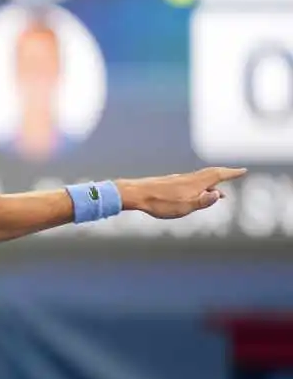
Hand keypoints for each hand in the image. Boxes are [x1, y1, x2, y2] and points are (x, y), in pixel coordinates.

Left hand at [118, 167, 247, 219]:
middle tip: (235, 174)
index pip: (217, 175)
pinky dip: (199, 186)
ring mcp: (178, 180)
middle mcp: (188, 179)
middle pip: (210, 174)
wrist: (136, 194)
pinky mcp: (169, 184)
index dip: (231, 173)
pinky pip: (190, 183)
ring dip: (211, 183)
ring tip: (218, 193)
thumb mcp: (184, 207)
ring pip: (199, 179)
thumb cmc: (160, 202)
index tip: (243, 171)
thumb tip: (219, 194)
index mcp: (195, 183)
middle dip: (224, 175)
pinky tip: (194, 193)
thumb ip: (203, 201)